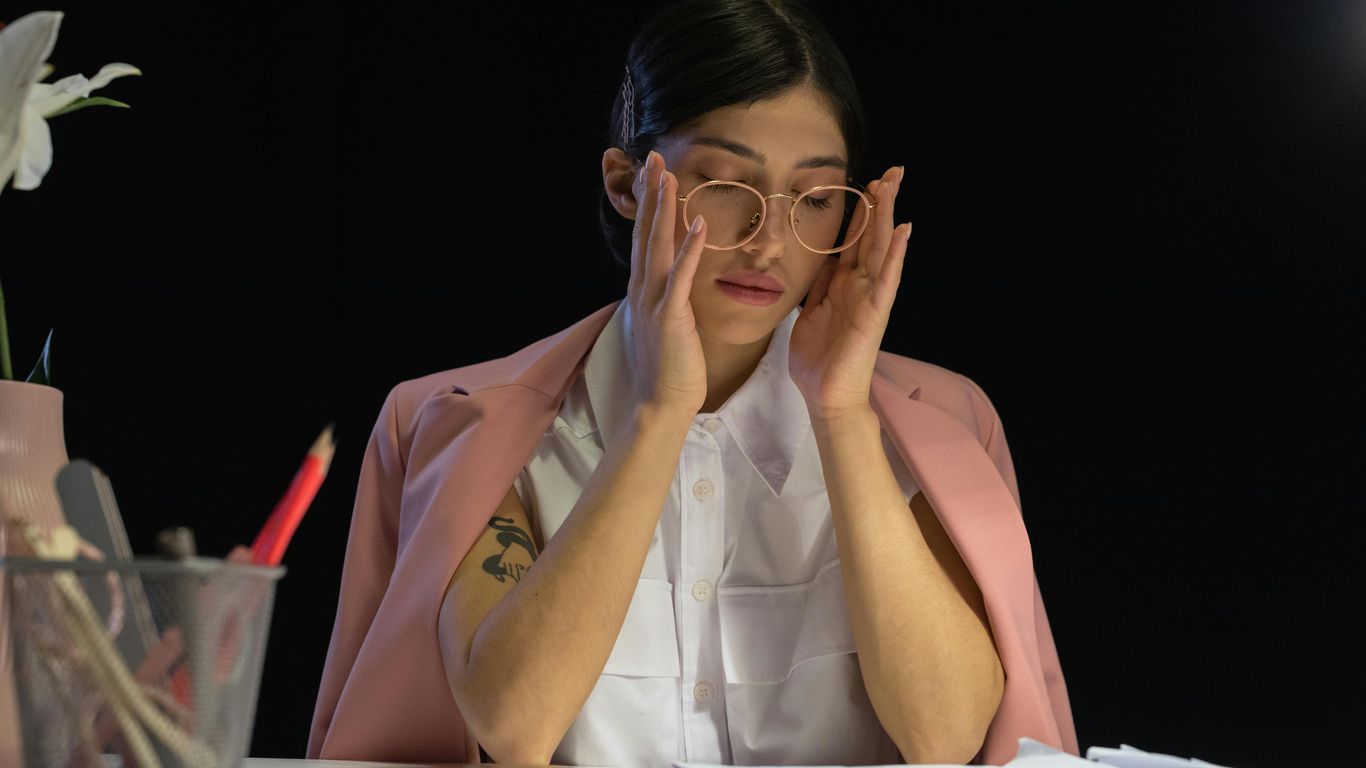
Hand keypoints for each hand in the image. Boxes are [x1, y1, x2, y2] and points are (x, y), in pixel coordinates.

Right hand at [625, 149, 710, 417]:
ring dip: (663, 210)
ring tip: (668, 176)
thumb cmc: (669, 367)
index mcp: (643, 290)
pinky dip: (688, 249)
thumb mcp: (665, 322)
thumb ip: (666, 297)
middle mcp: (643, 290)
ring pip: (657, 246)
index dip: (648, 204)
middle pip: (645, 232)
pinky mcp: (670, 317)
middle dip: (650, 194)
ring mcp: (654, 302)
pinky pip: (680, 277)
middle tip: (653, 158)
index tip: (653, 174)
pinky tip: (698, 223)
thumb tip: (671, 280)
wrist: (659, 403)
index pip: (644, 238)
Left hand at [789, 165, 910, 421]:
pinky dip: (895, 254)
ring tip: (893, 185)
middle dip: (881, 203)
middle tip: (892, 170)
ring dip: (887, 216)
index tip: (866, 184)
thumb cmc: (819, 360)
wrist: (825, 396)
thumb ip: (818, 287)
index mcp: (843, 285)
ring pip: (880, 249)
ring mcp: (870, 298)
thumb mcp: (810, 313)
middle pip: (872, 236)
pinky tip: (904, 231)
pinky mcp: (874, 313)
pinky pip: (886, 279)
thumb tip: (819, 262)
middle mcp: (860, 286)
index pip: (854, 240)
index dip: (861, 212)